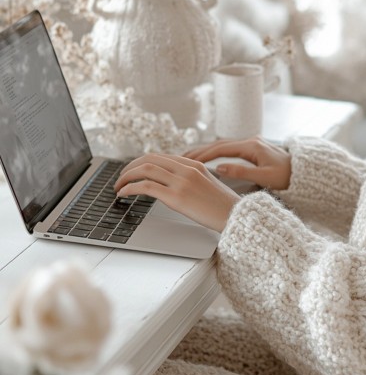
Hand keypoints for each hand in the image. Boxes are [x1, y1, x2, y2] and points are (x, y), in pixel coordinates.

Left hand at [113, 154, 239, 232]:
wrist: (237, 217)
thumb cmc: (223, 207)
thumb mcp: (208, 185)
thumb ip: (190, 179)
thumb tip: (171, 183)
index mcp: (194, 165)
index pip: (160, 156)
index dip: (141, 162)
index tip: (132, 171)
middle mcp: (186, 169)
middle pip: (149, 159)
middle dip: (130, 167)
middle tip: (120, 178)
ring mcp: (181, 182)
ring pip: (145, 169)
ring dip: (126, 177)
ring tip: (118, 187)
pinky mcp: (177, 197)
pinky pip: (146, 186)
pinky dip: (130, 188)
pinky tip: (124, 194)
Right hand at [184, 136, 291, 190]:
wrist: (304, 174)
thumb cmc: (288, 178)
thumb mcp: (265, 178)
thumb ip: (241, 172)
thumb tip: (219, 168)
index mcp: (252, 146)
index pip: (221, 148)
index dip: (203, 154)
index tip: (188, 161)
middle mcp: (250, 141)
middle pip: (219, 144)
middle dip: (199, 151)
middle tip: (180, 158)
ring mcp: (251, 144)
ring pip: (222, 146)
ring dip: (205, 151)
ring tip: (188, 158)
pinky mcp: (253, 149)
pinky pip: (228, 149)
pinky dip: (215, 152)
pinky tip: (206, 158)